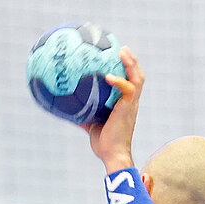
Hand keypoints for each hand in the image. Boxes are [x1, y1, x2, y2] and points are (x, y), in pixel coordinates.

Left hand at [84, 46, 143, 169]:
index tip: (119, 56)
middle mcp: (131, 102)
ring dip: (131, 63)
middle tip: (123, 48)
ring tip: (122, 51)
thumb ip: (83, 115)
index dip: (127, 69)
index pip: (130, 82)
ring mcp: (131, 104)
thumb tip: (67, 109)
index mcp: (126, 104)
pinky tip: (108, 76)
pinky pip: (128, 90)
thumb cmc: (104, 143)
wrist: (112, 155)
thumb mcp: (91, 125)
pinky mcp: (128, 109)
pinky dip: (119, 81)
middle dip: (132, 60)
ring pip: (138, 78)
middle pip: (137, 76)